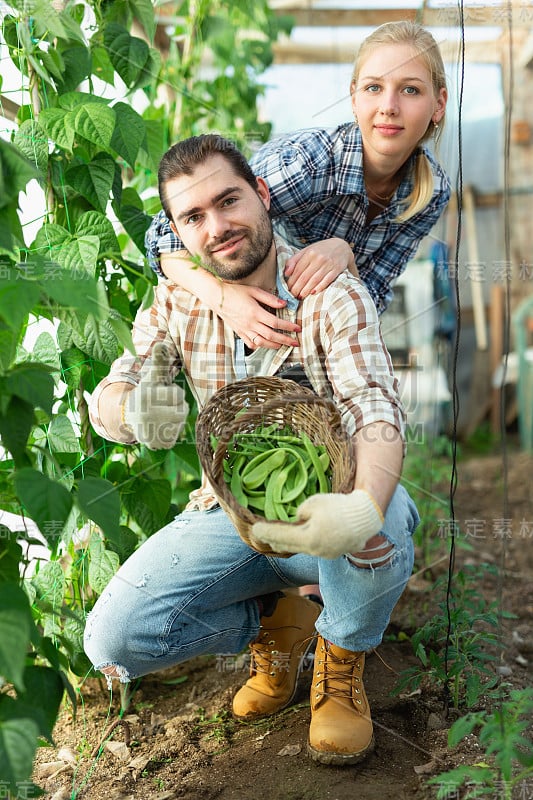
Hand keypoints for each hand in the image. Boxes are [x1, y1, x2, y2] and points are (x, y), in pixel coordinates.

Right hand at [123, 343, 188, 449]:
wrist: (131, 416)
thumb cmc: (148, 392)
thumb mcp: (152, 377)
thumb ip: (159, 362)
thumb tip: (161, 344)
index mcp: (146, 397)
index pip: (178, 395)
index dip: (172, 392)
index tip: (159, 394)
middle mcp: (146, 416)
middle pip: (182, 411)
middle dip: (176, 406)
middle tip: (161, 405)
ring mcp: (149, 433)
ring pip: (180, 423)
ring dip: (175, 418)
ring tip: (161, 415)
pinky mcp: (155, 444)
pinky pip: (175, 437)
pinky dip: (171, 432)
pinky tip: (160, 427)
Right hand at [215, 283, 300, 349]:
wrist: (216, 297)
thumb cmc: (235, 291)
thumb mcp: (254, 291)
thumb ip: (270, 298)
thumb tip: (284, 304)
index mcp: (255, 312)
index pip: (276, 323)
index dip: (288, 327)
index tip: (297, 329)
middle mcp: (250, 323)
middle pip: (271, 336)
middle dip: (285, 340)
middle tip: (295, 343)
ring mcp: (244, 329)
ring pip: (262, 342)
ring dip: (274, 345)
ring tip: (283, 345)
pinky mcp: (239, 332)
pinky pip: (251, 343)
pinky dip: (260, 346)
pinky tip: (266, 344)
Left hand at [252, 489, 383, 558]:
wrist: (367, 517)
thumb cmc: (339, 506)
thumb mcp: (314, 503)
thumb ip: (300, 513)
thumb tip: (296, 520)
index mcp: (308, 538)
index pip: (279, 536)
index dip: (265, 532)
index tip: (254, 529)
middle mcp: (314, 551)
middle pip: (287, 547)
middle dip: (272, 540)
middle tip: (261, 534)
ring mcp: (324, 554)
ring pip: (299, 549)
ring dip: (286, 543)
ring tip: (276, 537)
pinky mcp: (332, 553)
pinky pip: (310, 549)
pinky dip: (300, 543)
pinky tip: (297, 538)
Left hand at [284, 238, 357, 298]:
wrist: (342, 247)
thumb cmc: (321, 250)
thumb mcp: (307, 250)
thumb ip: (295, 260)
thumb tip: (286, 273)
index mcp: (310, 253)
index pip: (298, 270)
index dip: (291, 281)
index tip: (287, 289)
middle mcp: (319, 258)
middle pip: (305, 276)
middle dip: (297, 288)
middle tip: (292, 295)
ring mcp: (328, 264)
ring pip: (314, 280)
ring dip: (306, 290)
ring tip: (300, 296)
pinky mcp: (336, 270)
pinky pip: (326, 281)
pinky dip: (319, 287)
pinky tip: (313, 293)